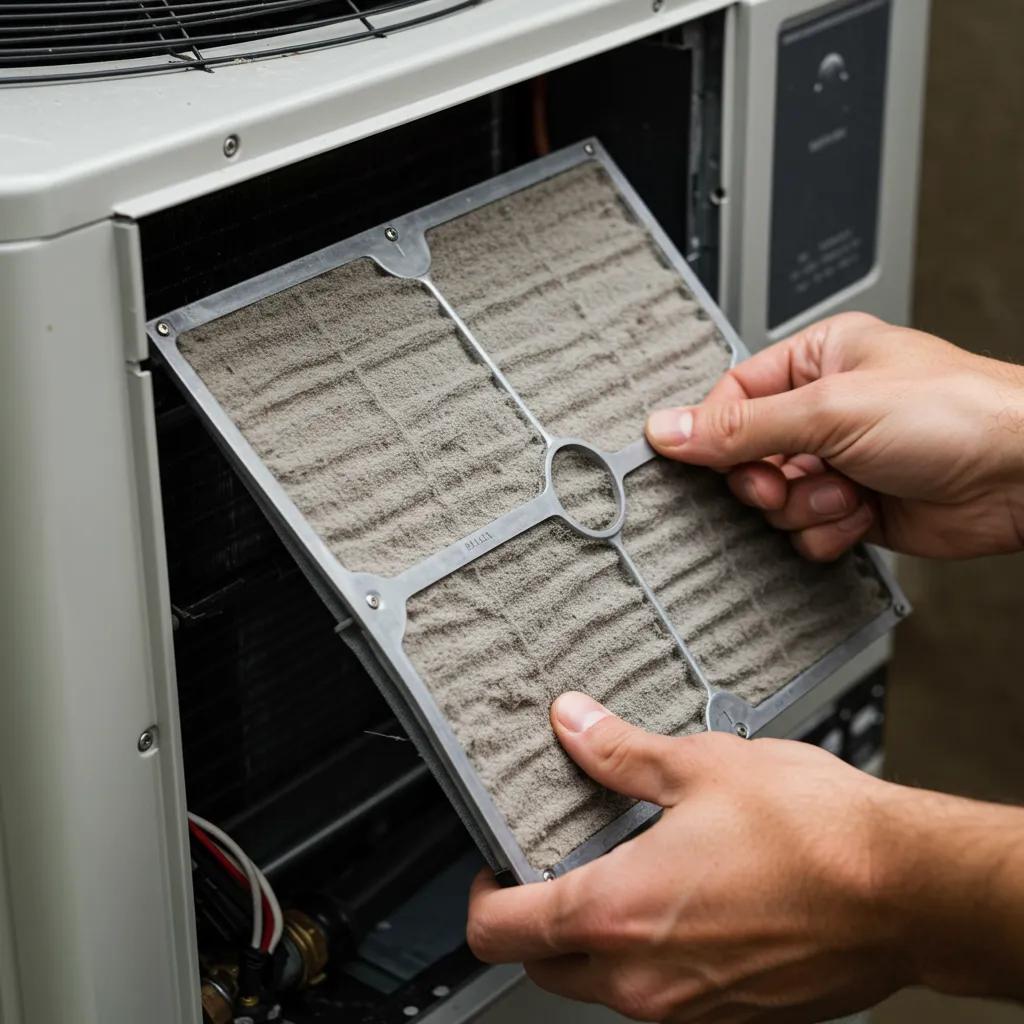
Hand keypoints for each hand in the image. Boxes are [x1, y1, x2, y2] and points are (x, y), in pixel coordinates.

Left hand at [467, 693, 1023, 1021]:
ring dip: (594, 938)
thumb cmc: (812, 834)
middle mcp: (644, 980)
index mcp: (619, 915)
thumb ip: (619, 752)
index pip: (501, 931)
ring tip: (627, 869)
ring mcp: (690, 1009)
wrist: (908, 891)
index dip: (483, 895)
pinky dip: (651, 955)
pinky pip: (662, 995)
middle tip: (556, 863)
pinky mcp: (733, 1016)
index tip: (496, 863)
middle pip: (544, 966)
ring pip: (603, 987)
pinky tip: (686, 899)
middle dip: (534, 920)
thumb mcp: (699, 767)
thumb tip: (572, 724)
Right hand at [645, 313, 1023, 560]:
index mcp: (817, 359)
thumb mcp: (831, 410)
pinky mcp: (856, 506)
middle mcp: (825, 409)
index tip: (698, 459)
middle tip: (787, 481)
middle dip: (767, 480)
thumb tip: (669, 428)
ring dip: (807, 506)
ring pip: (776, 500)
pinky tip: (863, 513)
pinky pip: (807, 531)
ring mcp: (840, 460)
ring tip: (848, 490)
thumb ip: (742, 427)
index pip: (733, 396)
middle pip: (747, 456)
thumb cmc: (956, 413)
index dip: (714, 433)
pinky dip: (828, 531)